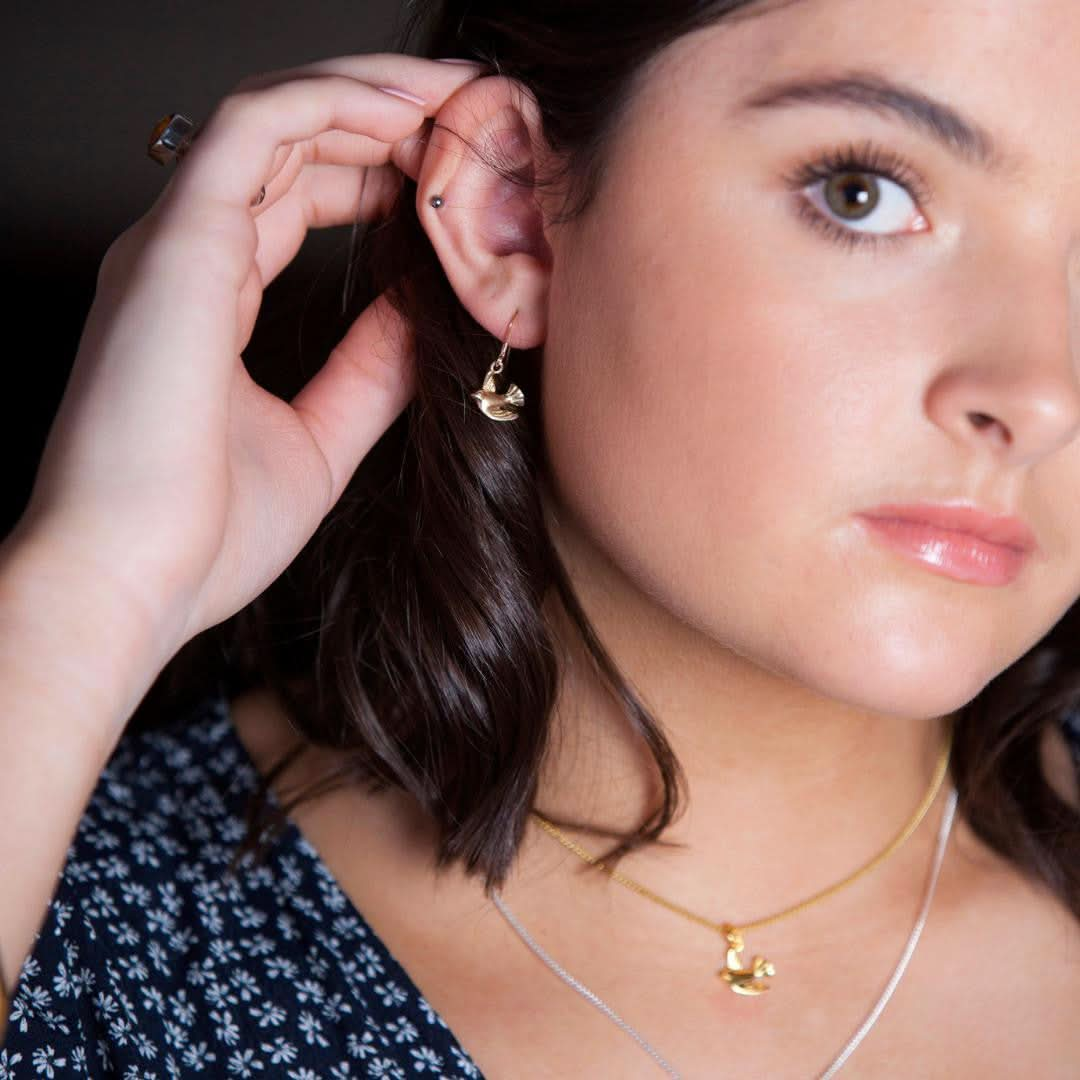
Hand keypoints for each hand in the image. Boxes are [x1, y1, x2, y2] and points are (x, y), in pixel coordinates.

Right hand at [11, 53, 484, 671]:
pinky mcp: (178, 244)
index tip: (452, 175)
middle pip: (293, 140)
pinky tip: (408, 111)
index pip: (298, 192)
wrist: (132, 586)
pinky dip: (333, 104)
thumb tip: (423, 319)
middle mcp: (189, 254)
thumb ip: (368, 372)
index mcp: (212, 295)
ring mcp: (176, 242)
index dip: (378, 169)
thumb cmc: (202, 534)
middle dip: (386, 115)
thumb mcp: (319, 440)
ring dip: (372, 94)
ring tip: (457, 95)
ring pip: (275, 114)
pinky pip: (255, 128)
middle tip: (472, 115)